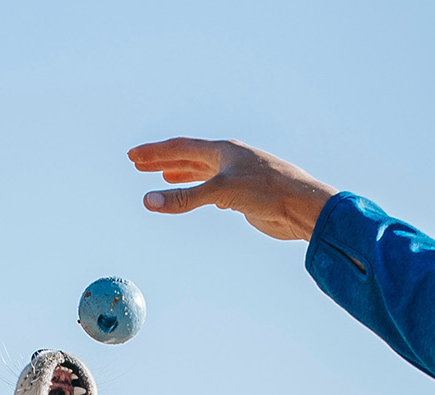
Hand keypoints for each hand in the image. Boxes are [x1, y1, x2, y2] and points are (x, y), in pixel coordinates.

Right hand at [127, 138, 336, 240]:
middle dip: (161, 160)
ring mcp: (237, 176)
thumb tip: (148, 202)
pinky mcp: (245, 195)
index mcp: (222, 150)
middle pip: (187, 156)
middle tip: (137, 163)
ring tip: (160, 176)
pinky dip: (198, 189)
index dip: (154, 152)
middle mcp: (229, 159)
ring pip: (201, 172)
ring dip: (179, 173)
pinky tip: (194, 194)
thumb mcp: (221, 192)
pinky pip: (213, 189)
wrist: (302, 207)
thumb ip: (184, 198)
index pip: (180, 147)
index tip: (132, 155)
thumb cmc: (267, 192)